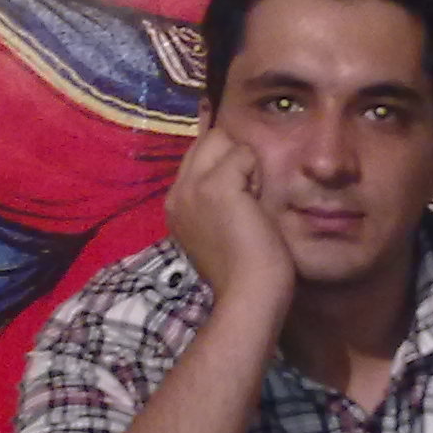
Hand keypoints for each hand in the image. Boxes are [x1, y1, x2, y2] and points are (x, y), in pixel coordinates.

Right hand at [166, 122, 293, 310]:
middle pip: (207, 139)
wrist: (248, 293)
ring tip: (250, 202)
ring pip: (222, 138)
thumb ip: (215, 198)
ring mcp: (192, 188)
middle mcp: (177, 192)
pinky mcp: (215, 186)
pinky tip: (256, 205)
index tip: (240, 195)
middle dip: (232, 158)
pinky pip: (244, 153)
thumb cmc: (244, 268)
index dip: (224, 163)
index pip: (197, 154)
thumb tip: (235, 166)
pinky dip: (257, 173)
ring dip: (244, 164)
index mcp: (175, 204)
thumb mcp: (218, 227)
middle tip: (247, 199)